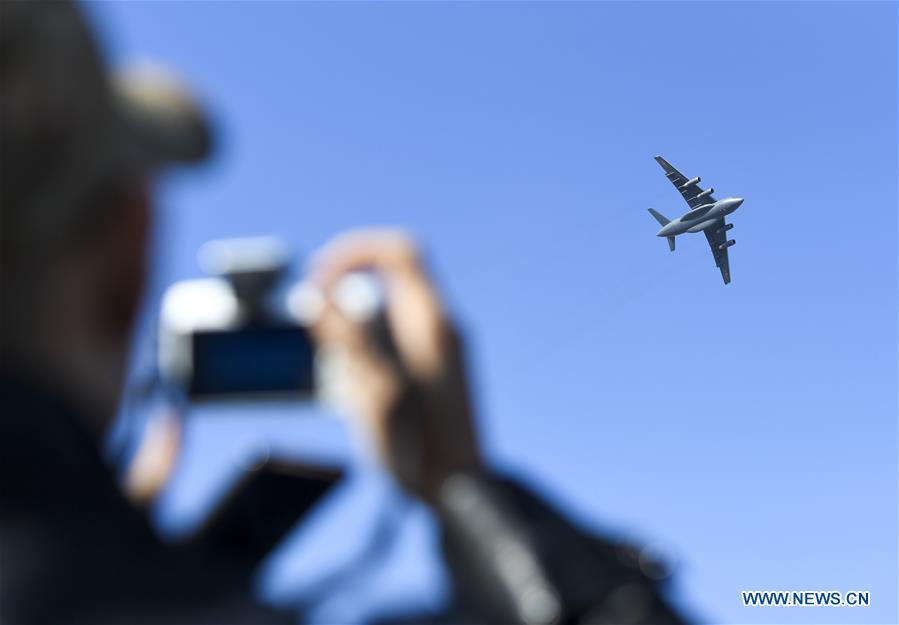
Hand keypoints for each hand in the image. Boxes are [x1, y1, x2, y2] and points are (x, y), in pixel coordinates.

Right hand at [310, 229, 481, 501]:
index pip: (397, 250)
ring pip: (386, 315)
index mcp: (431, 319)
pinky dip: (369, 357)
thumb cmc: (420, 447)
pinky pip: (395, 342)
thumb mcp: (375, 390)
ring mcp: (442, 346)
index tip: (321, 280)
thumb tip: (317, 295)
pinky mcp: (437, 367)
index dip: (353, 251)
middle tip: (328, 347)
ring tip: (350, 385)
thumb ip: (347, 338)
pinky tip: (362, 397)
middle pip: (386, 282)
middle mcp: (442, 325)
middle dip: (346, 305)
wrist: (460, 490)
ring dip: (355, 338)